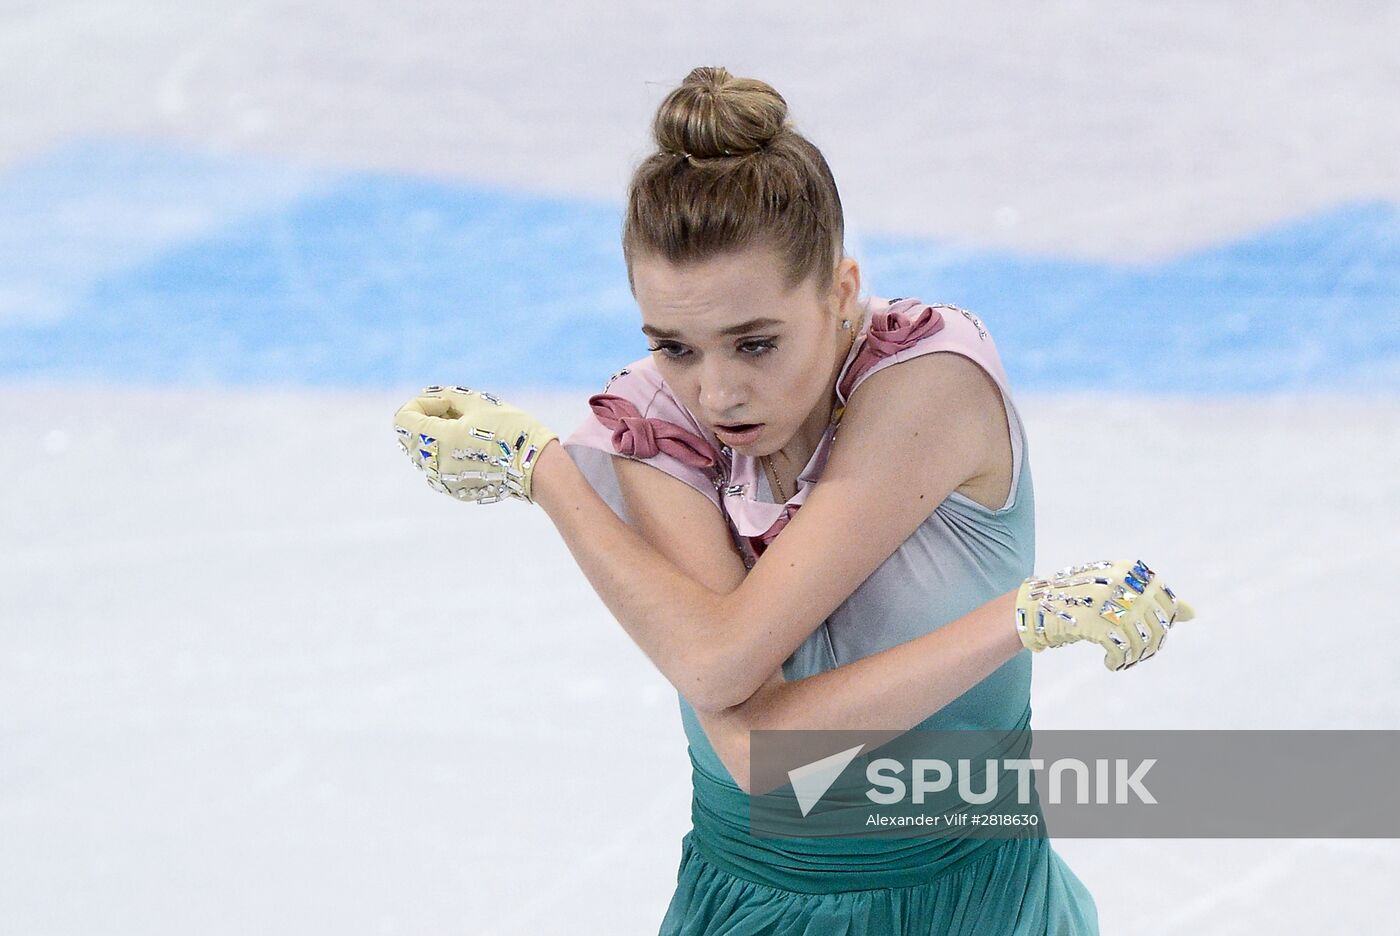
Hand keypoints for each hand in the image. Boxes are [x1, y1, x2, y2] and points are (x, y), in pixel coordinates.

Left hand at [393, 385, 558, 504]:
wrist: (537, 468)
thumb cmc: (511, 431)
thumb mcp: (479, 403)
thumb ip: (448, 397)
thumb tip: (431, 398)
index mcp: (438, 440)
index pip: (404, 418)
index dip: (422, 403)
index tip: (448, 402)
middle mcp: (434, 465)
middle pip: (410, 436)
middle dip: (427, 419)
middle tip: (457, 412)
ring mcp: (443, 481)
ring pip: (423, 453)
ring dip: (436, 436)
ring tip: (467, 429)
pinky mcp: (454, 491)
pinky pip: (438, 468)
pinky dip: (446, 453)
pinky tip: (473, 448)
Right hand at [1015, 559, 1195, 670]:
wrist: (1040, 605)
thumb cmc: (1083, 598)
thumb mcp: (1118, 591)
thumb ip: (1153, 599)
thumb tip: (1193, 613)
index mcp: (1130, 570)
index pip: (1167, 599)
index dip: (1163, 622)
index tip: (1149, 632)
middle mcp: (1122, 583)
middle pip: (1157, 624)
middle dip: (1151, 646)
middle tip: (1136, 653)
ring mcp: (1109, 603)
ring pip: (1142, 641)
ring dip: (1135, 657)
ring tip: (1123, 660)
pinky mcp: (1096, 623)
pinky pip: (1121, 650)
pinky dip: (1118, 661)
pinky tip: (1110, 663)